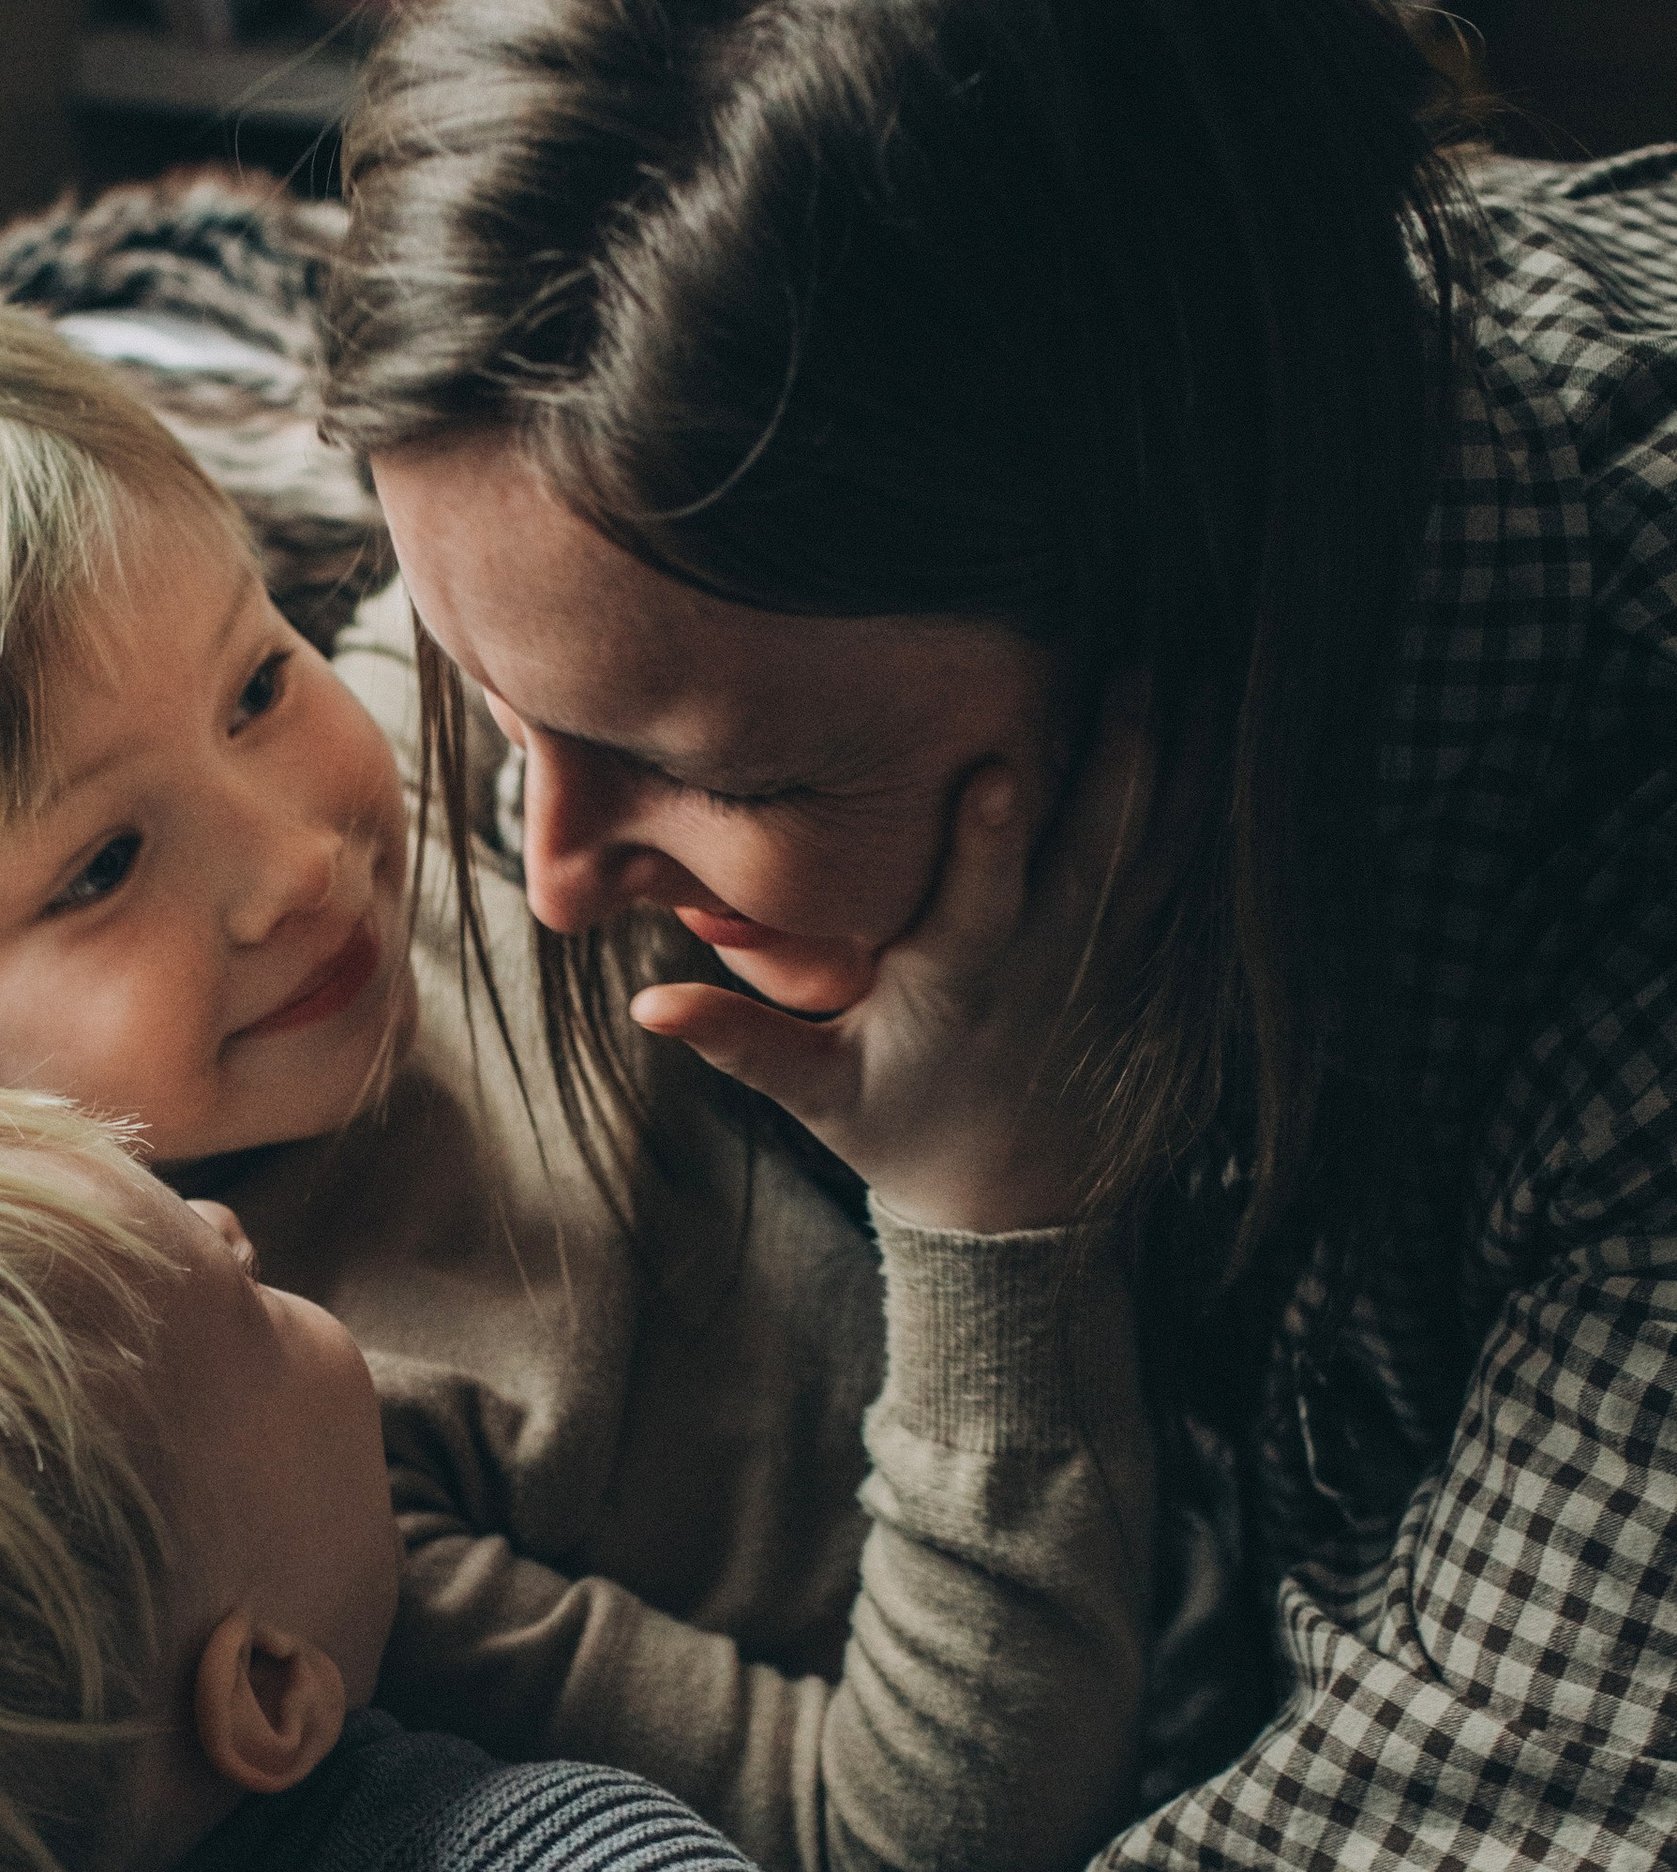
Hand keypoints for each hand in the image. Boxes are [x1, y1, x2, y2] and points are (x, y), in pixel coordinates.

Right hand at [630, 688, 1158, 1235]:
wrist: (1014, 1210)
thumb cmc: (902, 1132)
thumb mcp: (816, 1092)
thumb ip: (740, 1041)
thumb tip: (647, 1004)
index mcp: (958, 987)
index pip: (975, 909)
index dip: (988, 843)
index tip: (996, 771)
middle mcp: (1045, 968)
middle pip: (1092, 856)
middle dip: (1114, 760)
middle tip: (1127, 661)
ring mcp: (1108, 966)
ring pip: (1156, 854)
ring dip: (1178, 764)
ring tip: (1193, 666)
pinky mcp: (1148, 966)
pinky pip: (1190, 878)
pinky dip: (1211, 808)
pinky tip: (1225, 730)